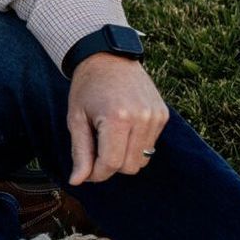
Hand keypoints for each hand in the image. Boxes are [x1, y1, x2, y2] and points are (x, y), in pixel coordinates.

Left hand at [66, 53, 169, 184]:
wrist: (108, 58)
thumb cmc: (87, 87)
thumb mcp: (76, 119)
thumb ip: (80, 152)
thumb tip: (77, 181)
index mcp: (118, 118)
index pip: (111, 164)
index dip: (97, 174)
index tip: (86, 171)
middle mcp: (142, 118)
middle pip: (129, 167)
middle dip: (110, 166)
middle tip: (95, 151)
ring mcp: (156, 116)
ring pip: (142, 160)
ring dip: (124, 157)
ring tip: (109, 137)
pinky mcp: (163, 115)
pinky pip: (150, 146)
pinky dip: (135, 146)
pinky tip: (123, 129)